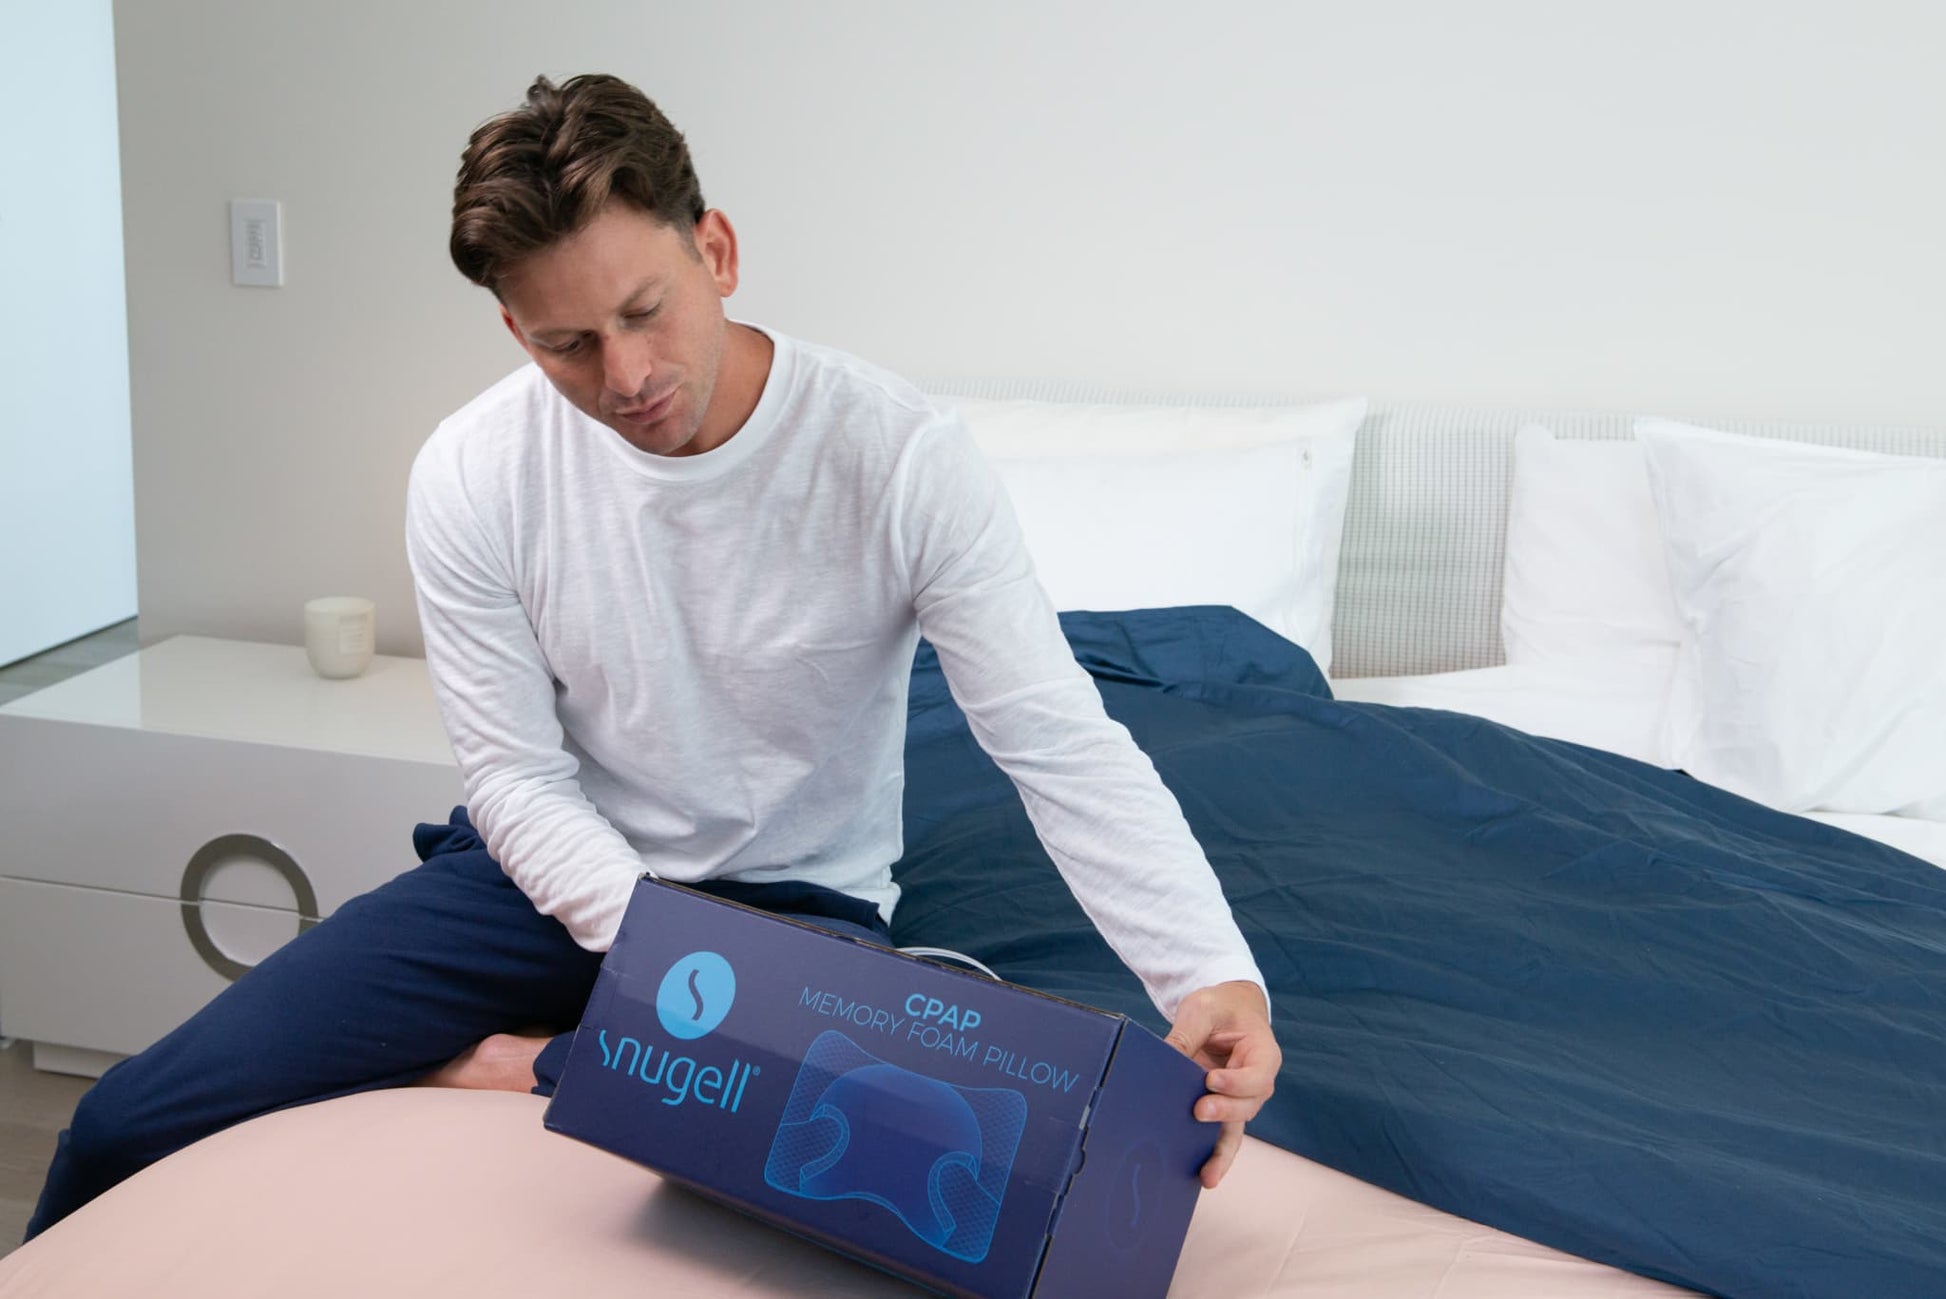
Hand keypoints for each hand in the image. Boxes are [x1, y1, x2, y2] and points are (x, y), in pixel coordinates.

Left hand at [1164, 980, 1278, 1187]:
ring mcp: (1240, 1099)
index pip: (1257, 1074)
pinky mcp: (1222, 1108)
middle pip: (1247, 1105)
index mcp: (1263, 1053)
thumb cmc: (1220, 1007)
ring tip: (1207, 1174)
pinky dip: (1214, 1154)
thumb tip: (1164, 1058)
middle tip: (1198, 1111)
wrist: (1227, 1011)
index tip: (1211, 1079)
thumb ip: (1187, 1034)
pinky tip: (1203, 1176)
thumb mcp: (1203, 1009)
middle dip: (1224, 1112)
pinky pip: (1222, 1135)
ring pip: (1236, 1128)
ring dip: (1221, 1150)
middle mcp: (1258, 1082)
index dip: (1237, 1082)